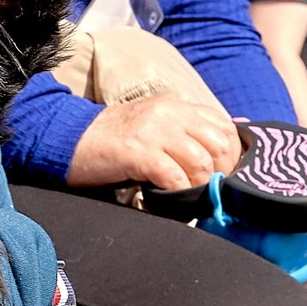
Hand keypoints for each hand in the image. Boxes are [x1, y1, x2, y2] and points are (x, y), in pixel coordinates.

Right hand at [65, 94, 242, 191]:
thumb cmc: (116, 140)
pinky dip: (179, 193)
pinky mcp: (138, 153)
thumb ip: (186, 133)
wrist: (72, 140)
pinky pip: (174, 177)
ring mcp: (154, 131)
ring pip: (201, 161)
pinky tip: (171, 199)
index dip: (234, 153)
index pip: (223, 125)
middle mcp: (169, 113)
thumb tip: (223, 155)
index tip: (229, 174)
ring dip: (201, 186)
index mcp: (177, 105)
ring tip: (192, 197)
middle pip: (219, 143)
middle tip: (214, 190)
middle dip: (223, 172)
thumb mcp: (156, 125)